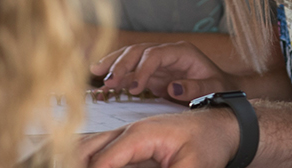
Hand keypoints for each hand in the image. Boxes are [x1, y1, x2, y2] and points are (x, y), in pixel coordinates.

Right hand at [79, 108, 239, 167]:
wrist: (221, 127)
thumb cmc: (209, 142)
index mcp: (139, 135)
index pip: (101, 163)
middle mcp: (126, 132)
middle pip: (85, 151)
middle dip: (75, 165)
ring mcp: (125, 136)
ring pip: (87, 149)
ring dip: (79, 162)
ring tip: (70, 166)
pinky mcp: (129, 143)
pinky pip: (99, 152)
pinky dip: (92, 162)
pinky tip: (84, 164)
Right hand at [92, 42, 238, 101]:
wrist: (221, 88)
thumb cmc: (219, 87)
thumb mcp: (215, 88)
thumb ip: (197, 88)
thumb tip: (173, 87)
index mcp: (182, 52)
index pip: (155, 55)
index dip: (142, 69)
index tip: (133, 88)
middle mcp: (167, 52)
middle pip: (139, 51)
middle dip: (121, 64)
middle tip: (108, 81)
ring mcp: (158, 61)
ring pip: (130, 56)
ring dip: (113, 64)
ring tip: (95, 72)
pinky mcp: (151, 72)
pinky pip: (130, 69)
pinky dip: (115, 72)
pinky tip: (101, 77)